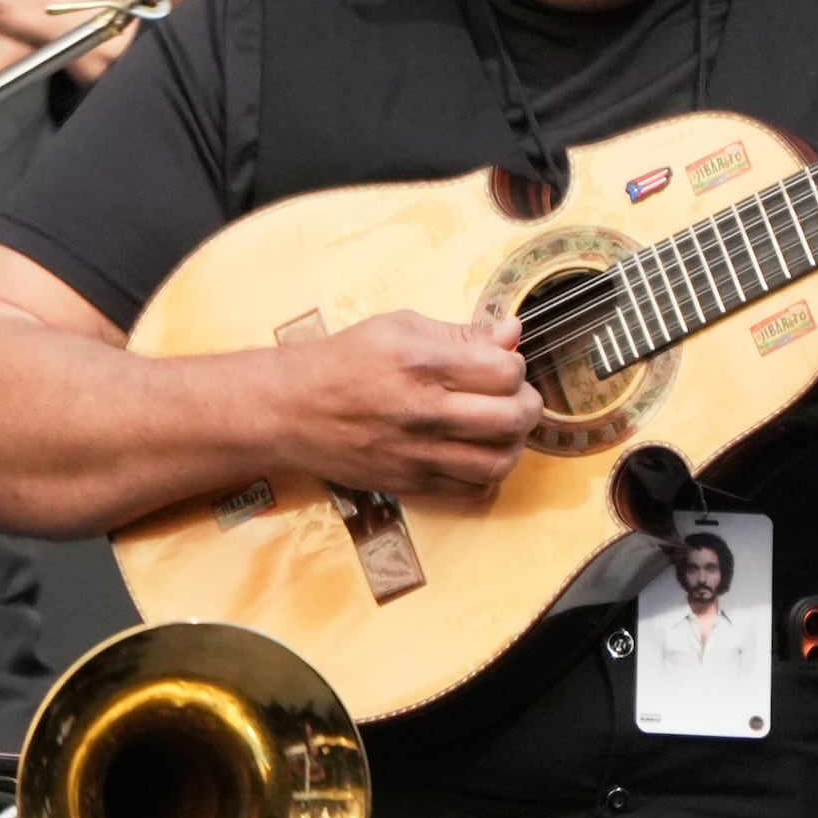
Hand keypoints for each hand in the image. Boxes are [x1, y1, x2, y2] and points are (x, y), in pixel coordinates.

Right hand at [275, 308, 536, 497]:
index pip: (506, 371)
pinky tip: (476, 454)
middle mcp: (423, 411)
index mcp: (422, 363)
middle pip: (512, 417)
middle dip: (527, 405)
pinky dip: (487, 474)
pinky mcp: (409, 482)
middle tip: (515, 397)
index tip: (503, 365)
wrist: (290, 410)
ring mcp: (417, 452)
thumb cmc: (343, 362)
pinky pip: (472, 490)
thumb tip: (511, 334)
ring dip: (513, 443)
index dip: (515, 366)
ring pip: (499, 461)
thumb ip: (460, 334)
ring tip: (500, 428)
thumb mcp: (398, 328)